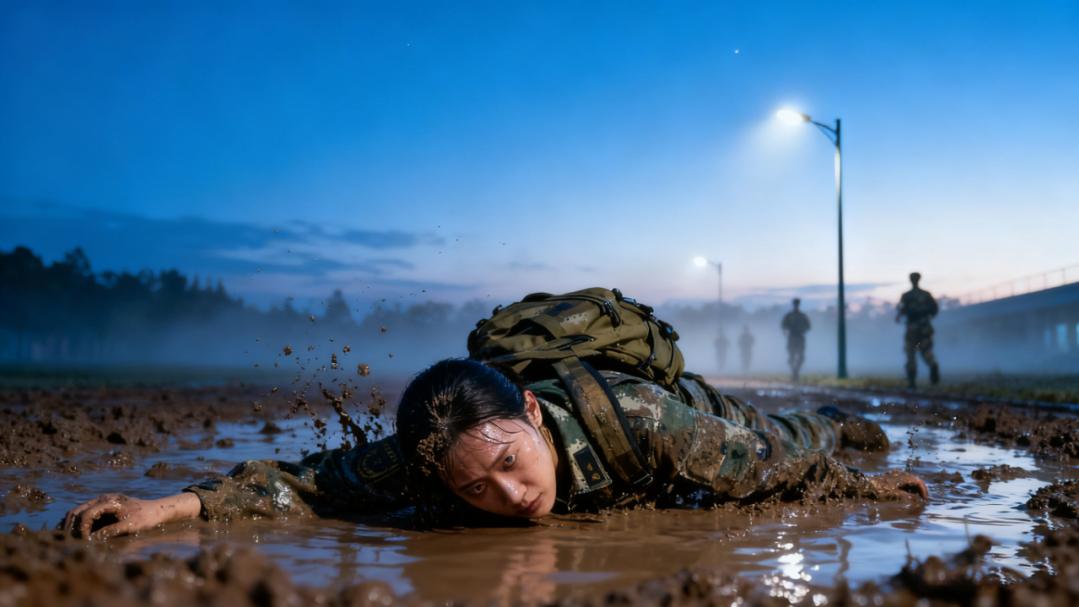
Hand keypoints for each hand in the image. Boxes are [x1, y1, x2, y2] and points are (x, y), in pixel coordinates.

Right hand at [61, 492, 200, 539]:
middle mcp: (102, 499)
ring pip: (77, 512)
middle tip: (68, 542)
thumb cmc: (146, 518)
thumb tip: (92, 539)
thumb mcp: (130, 526)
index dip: (81, 530)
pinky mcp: (102, 508)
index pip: (86, 514)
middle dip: (70, 527)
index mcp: (109, 501)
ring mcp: (101, 502)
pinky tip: (76, 536)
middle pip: (76, 511)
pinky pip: (84, 514)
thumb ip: (111, 531)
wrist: (158, 510)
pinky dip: (77, 524)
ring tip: (69, 540)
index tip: (84, 543)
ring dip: (71, 525)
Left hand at [869, 471, 928, 499]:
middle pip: (914, 480)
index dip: (924, 491)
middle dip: (920, 490)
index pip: (918, 482)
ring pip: (908, 481)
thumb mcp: (895, 496)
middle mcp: (899, 473)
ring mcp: (893, 475)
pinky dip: (907, 488)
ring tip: (915, 499)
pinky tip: (905, 495)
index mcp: (902, 476)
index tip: (925, 500)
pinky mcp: (888, 478)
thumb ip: (908, 498)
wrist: (863, 486)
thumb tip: (919, 500)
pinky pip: (902, 482)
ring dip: (913, 490)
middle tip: (922, 500)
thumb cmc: (879, 491)